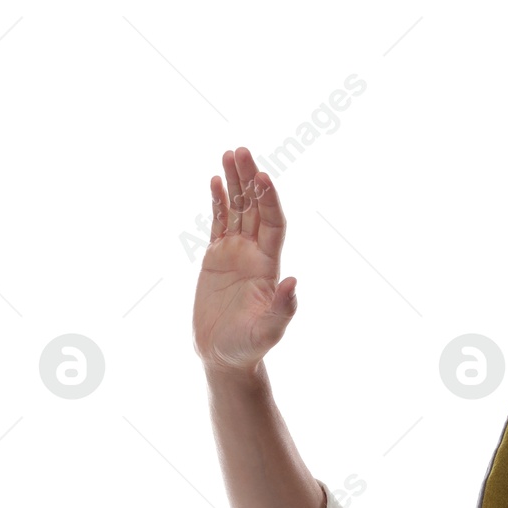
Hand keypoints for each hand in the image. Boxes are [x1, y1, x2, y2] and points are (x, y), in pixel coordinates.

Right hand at [192, 147, 297, 378]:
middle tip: (242, 150)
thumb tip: (293, 283)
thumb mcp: (269, 332)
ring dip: (235, 183)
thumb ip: (283, 310)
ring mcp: (235, 254)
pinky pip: (218, 223)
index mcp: (268, 267)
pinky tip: (214, 181)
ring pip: (237, 210)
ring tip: (230, 153)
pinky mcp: (216, 259)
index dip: (268, 201)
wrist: (225, 357)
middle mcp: (254, 255)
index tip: (262, 177)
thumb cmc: (249, 347)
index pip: (272, 224)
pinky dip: (218, 202)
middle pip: (255, 209)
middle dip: (250, 180)